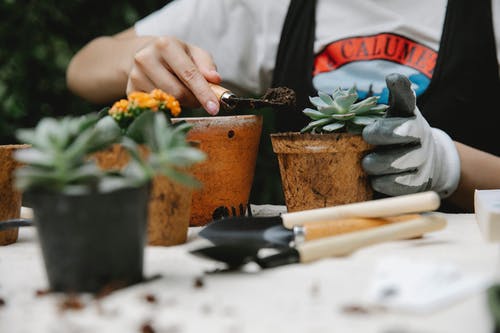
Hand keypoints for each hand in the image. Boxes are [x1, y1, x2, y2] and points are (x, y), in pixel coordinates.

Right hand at [127, 36, 221, 114]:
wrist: (147, 54)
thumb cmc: (177, 56)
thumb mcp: (194, 53)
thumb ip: (207, 65)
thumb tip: (215, 79)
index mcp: (165, 45)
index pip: (188, 74)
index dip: (204, 93)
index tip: (215, 108)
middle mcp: (145, 58)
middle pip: (178, 92)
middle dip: (194, 99)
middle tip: (199, 98)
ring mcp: (135, 76)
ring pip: (168, 101)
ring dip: (182, 103)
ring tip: (182, 91)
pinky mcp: (131, 91)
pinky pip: (157, 107)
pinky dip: (168, 106)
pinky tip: (169, 95)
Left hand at [361, 73, 459, 197]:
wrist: (426, 163)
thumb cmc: (399, 134)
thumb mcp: (397, 113)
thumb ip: (396, 96)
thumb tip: (394, 76)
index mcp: (410, 115)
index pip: (407, 100)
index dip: (400, 90)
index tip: (388, 87)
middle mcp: (421, 136)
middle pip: (404, 132)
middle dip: (383, 133)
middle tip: (366, 136)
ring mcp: (422, 160)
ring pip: (397, 162)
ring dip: (376, 163)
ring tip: (366, 163)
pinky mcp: (418, 183)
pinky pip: (397, 185)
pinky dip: (381, 183)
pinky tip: (374, 179)